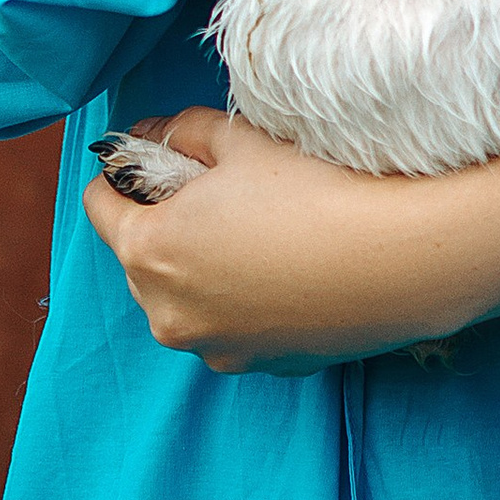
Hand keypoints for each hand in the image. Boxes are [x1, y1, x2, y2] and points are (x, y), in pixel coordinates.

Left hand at [80, 110, 499, 373]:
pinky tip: (290, 266)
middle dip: (167, 221)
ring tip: (262, 229)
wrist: (400, 259)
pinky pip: (231, 324)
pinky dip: (244, 299)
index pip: (98, 204)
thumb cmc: (315, 190)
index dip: (122, 173)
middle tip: (222, 187)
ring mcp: (214, 349)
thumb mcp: (239, 139)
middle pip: (140, 256)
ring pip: (185, 296)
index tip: (154, 156)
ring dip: (203, 266)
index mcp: (149, 251)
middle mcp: (167, 313)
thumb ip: (180, 132)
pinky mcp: (259, 366)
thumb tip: (152, 136)